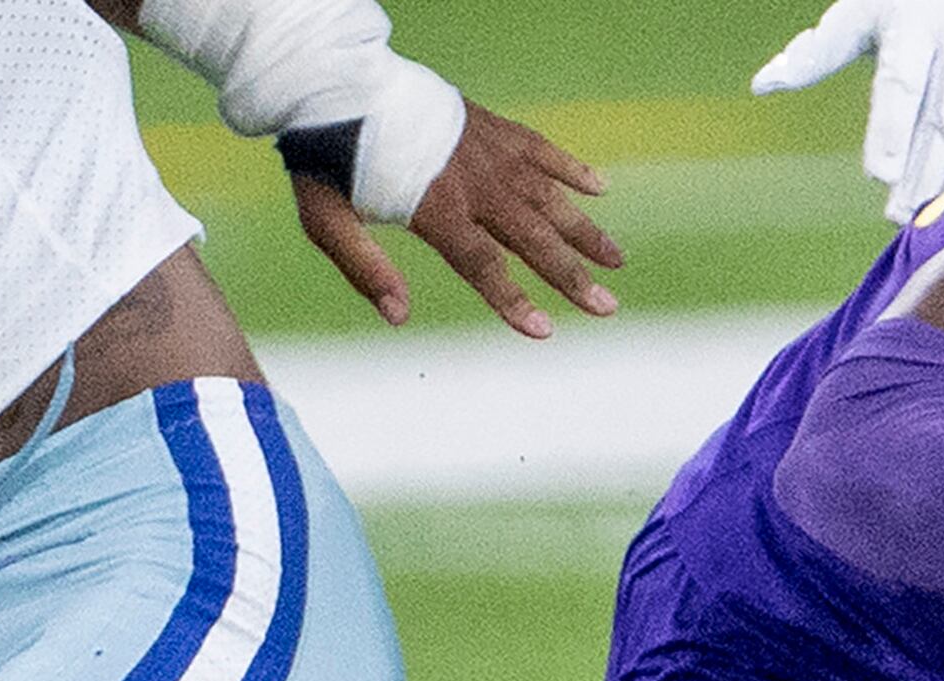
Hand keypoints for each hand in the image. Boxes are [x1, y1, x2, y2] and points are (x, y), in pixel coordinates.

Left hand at [298, 101, 619, 334]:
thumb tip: (398, 318)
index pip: (483, 265)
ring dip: (585, 231)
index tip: (545, 331)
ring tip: (617, 261)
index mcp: (435, 209)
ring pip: (549, 196)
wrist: (340, 86)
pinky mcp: (492, 128)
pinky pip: (542, 149)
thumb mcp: (327, 222)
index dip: (514, 301)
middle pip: (531, 238)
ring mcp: (488, 152)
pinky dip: (572, 168)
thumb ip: (364, 269)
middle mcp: (472, 182)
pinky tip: (600, 189)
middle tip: (607, 308)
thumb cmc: (328, 161)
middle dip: (571, 276)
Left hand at [752, 0, 943, 225]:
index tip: (879, 175)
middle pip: (942, 120)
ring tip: (932, 215)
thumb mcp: (858, 17)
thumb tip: (764, 84)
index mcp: (914, 23)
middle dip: (921, 173)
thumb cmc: (905, 7)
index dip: (891, 131)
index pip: (902, 84)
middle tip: (898, 215)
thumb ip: (815, 55)